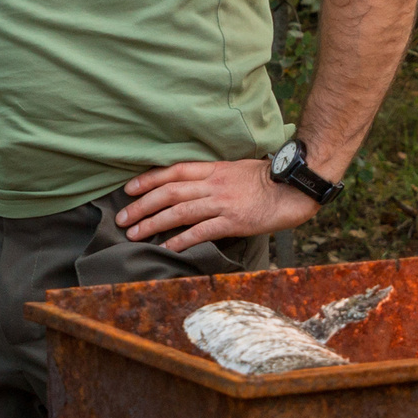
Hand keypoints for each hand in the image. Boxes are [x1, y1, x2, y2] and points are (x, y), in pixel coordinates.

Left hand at [118, 158, 319, 251]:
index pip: (173, 171)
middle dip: (142, 205)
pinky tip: (167, 248)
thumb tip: (192, 187)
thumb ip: (214, 177)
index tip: (129, 189)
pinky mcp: (233, 221)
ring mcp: (223, 202)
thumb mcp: (237, 169)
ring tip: (134, 233)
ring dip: (153, 223)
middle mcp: (214, 184)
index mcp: (214, 169)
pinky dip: (181, 240)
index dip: (148, 179)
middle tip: (122, 218)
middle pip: (169, 192)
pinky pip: (201, 231)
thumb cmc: (268, 181)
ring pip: (179, 211)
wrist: (294, 188)